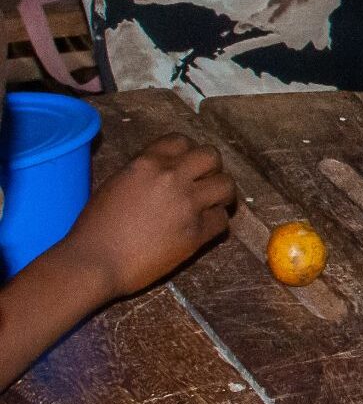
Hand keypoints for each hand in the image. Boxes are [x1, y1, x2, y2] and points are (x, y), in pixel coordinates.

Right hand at [44, 135, 233, 299]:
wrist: (95, 263)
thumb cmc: (95, 227)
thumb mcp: (115, 184)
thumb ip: (143, 172)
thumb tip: (164, 170)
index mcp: (147, 163)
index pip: (181, 140)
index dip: (186, 152)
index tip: (185, 166)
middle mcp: (172, 178)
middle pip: (211, 156)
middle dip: (211, 168)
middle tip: (203, 183)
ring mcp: (188, 204)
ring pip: (226, 185)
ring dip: (221, 194)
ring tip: (212, 204)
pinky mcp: (197, 232)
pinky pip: (222, 220)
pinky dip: (215, 223)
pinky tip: (204, 228)